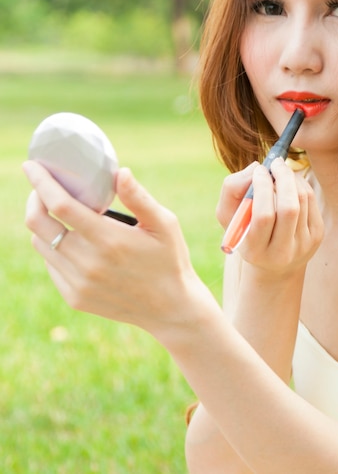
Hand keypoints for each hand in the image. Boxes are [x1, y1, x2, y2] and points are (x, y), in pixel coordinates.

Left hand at [23, 160, 212, 336]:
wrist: (170, 308)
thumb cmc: (169, 259)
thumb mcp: (165, 224)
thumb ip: (139, 198)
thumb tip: (119, 172)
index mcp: (110, 240)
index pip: (61, 206)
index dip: (41, 183)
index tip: (32, 166)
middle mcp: (88, 263)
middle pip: (39, 225)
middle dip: (34, 200)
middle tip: (42, 188)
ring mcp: (79, 283)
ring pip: (41, 245)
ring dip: (44, 224)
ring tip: (59, 213)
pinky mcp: (75, 298)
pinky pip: (51, 266)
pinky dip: (54, 248)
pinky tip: (72, 241)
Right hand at [216, 158, 322, 275]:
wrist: (274, 261)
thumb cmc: (246, 230)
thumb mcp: (229, 215)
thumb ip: (231, 190)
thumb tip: (256, 168)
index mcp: (256, 250)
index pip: (263, 216)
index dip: (262, 188)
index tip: (259, 170)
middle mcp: (282, 252)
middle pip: (289, 209)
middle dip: (283, 178)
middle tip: (275, 163)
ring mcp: (303, 245)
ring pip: (302, 200)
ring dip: (291, 178)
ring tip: (280, 171)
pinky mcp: (317, 235)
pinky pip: (311, 200)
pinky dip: (300, 184)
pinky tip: (290, 182)